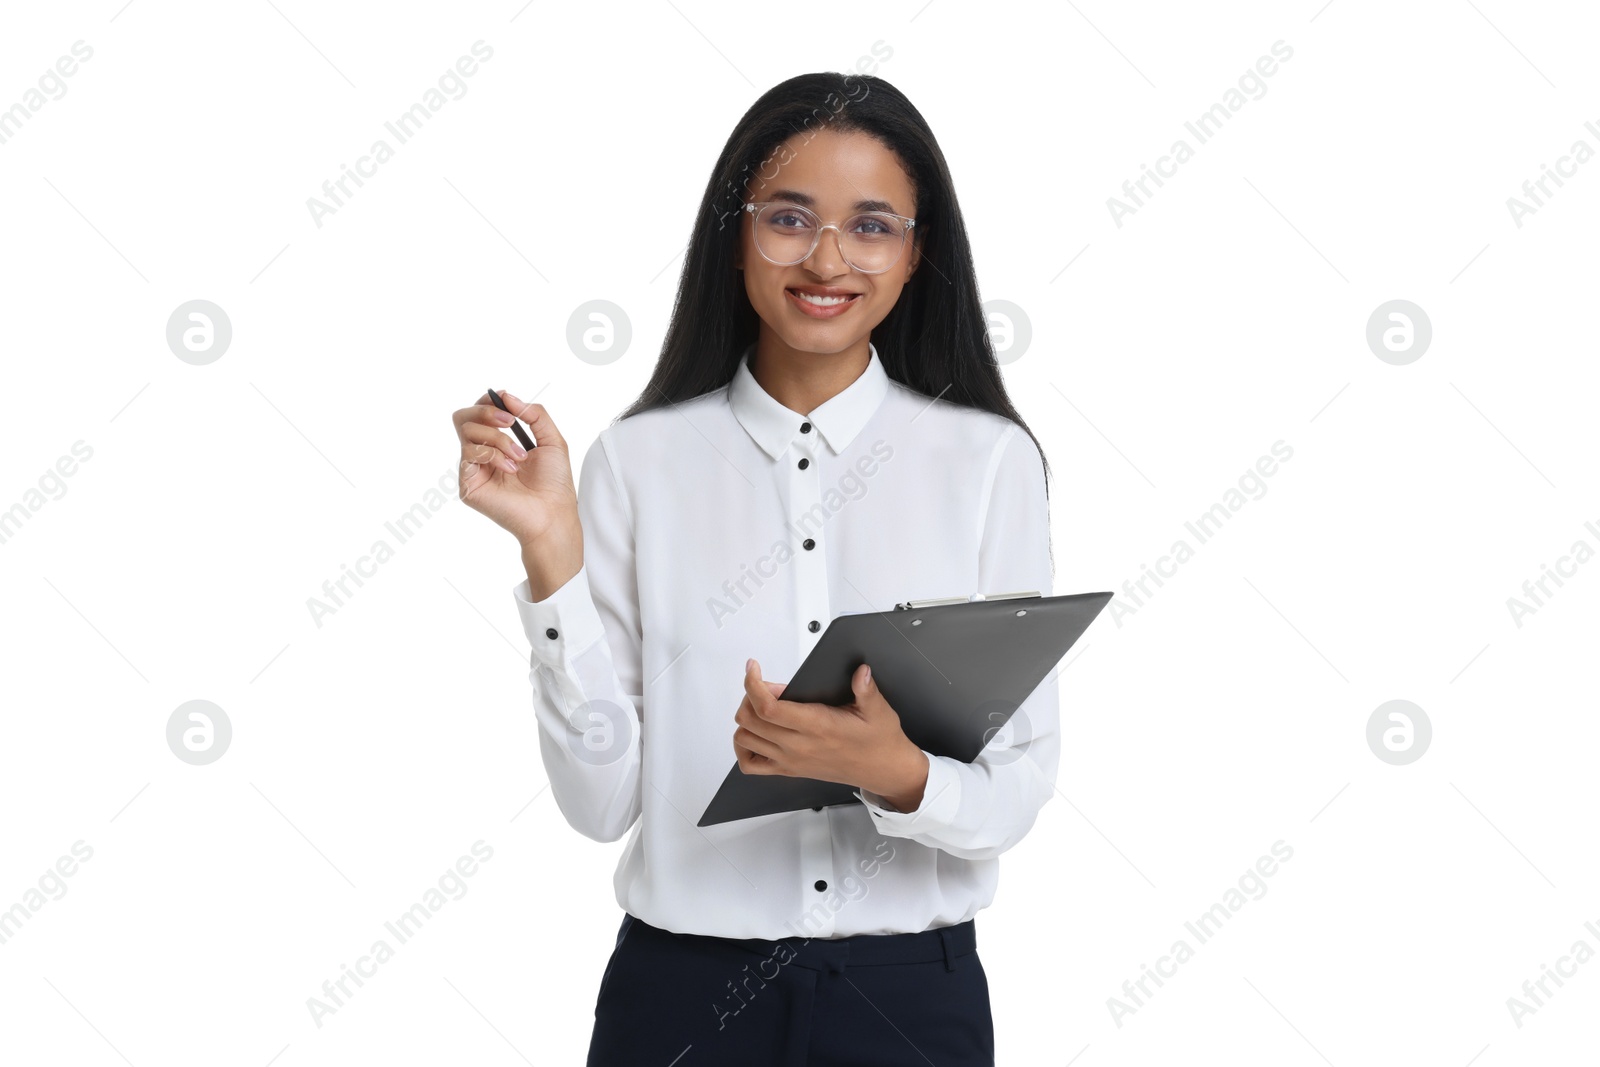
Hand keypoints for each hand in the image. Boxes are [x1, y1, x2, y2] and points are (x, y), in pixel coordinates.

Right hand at [452, 390, 579, 548]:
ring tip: (520, 456)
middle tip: (510, 422)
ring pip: (467, 432)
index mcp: (498, 444)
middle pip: (462, 417)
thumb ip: (534, 414)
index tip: (505, 399)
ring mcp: (473, 470)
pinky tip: (511, 469)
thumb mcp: (552, 439)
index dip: (488, 402)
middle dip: (486, 411)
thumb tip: (506, 396)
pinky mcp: (468, 484)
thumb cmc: (554, 483)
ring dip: (498, 439)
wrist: (553, 513)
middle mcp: (482, 455)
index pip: (479, 414)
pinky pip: (469, 454)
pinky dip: (494, 455)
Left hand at [732, 659, 928, 809]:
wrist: (883, 770)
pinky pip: (750, 764)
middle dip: (750, 695)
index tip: (753, 668)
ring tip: (762, 704)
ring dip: (746, 717)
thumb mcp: (878, 710)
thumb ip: (867, 689)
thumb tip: (861, 671)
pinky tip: (755, 733)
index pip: (768, 708)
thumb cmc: (879, 742)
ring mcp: (790, 760)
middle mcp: (798, 745)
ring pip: (745, 738)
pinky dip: (743, 747)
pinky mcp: (788, 770)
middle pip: (750, 720)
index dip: (753, 684)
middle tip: (765, 684)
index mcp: (817, 726)